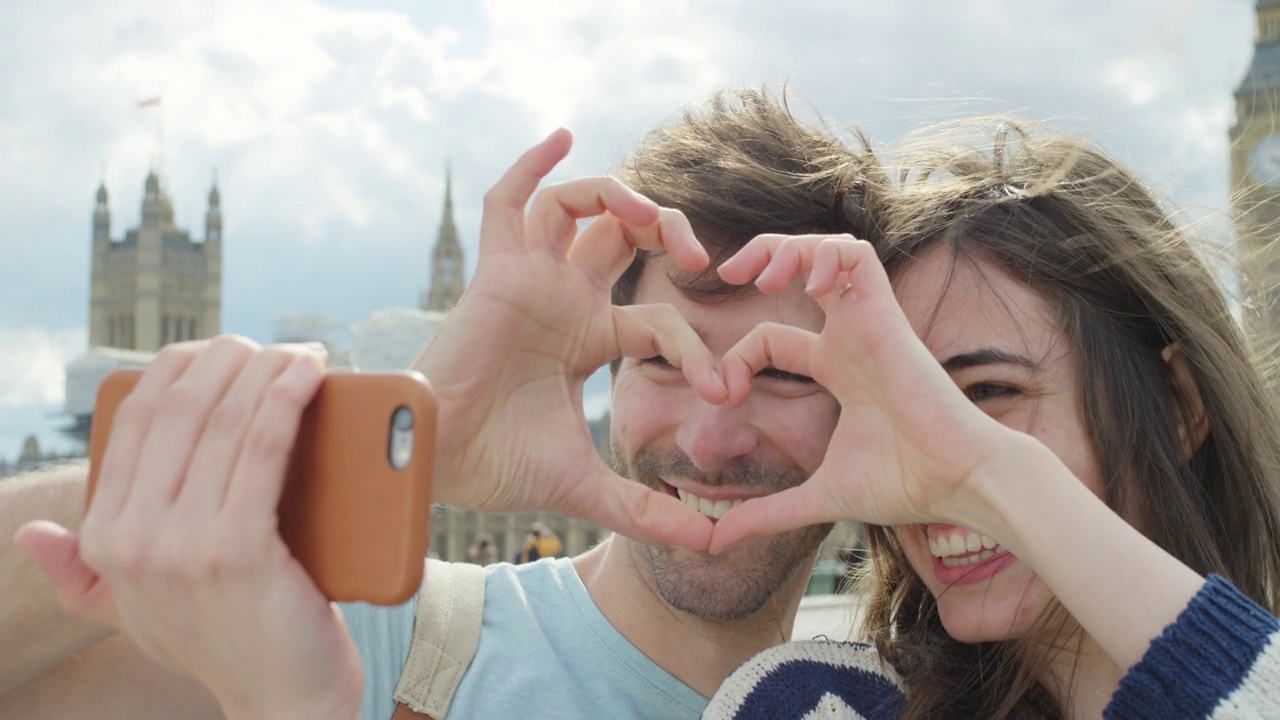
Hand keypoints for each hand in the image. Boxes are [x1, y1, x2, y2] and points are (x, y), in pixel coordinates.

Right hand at [16, 338, 361, 719]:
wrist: (282, 700)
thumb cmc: (221, 643)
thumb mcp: (133, 613)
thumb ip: (80, 574)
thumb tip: (34, 534)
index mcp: (105, 538)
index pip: (136, 421)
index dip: (180, 368)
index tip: (223, 349)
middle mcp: (133, 538)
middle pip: (182, 409)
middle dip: (229, 358)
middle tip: (271, 346)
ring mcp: (183, 545)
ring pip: (226, 420)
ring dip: (267, 369)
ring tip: (303, 352)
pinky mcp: (238, 550)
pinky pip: (262, 449)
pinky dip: (287, 400)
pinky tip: (309, 375)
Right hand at [412, 129, 724, 548]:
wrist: (438, 467)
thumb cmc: (499, 469)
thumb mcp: (590, 486)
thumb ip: (647, 511)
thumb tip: (712, 545)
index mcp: (585, 339)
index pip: (657, 318)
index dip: (696, 346)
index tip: (722, 389)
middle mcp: (561, 300)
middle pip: (622, 236)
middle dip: (668, 231)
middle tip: (702, 256)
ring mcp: (530, 279)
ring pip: (578, 206)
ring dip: (624, 198)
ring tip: (657, 220)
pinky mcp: (498, 268)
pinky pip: (510, 199)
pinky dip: (533, 162)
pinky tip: (562, 134)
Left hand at [708, 235, 1013, 551]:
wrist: (958, 483)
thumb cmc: (906, 486)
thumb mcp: (818, 498)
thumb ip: (766, 515)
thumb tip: (715, 543)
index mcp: (836, 370)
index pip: (772, 339)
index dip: (738, 356)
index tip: (723, 393)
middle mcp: (850, 339)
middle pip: (802, 270)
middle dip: (760, 257)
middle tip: (725, 274)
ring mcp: (869, 323)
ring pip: (828, 250)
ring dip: (789, 248)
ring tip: (764, 278)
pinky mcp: (887, 315)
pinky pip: (856, 255)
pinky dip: (824, 253)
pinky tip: (802, 282)